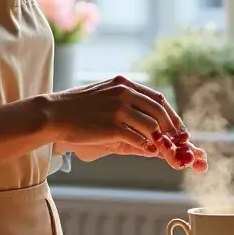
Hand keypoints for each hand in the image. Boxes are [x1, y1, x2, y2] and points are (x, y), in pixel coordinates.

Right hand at [46, 75, 206, 169]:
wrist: (54, 114)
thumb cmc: (78, 108)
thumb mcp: (105, 96)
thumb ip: (127, 104)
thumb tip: (149, 121)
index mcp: (124, 83)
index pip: (157, 98)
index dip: (172, 114)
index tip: (179, 128)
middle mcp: (124, 92)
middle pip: (159, 111)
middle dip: (172, 128)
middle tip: (177, 142)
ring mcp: (118, 109)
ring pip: (151, 125)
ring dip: (160, 139)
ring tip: (163, 149)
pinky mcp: (112, 126)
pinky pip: (138, 138)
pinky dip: (146, 146)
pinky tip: (147, 150)